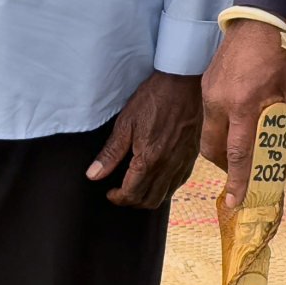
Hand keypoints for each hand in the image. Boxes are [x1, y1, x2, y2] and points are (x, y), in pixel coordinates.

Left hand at [91, 70, 203, 209]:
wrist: (183, 83)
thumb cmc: (153, 98)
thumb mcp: (126, 123)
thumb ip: (110, 153)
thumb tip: (94, 175)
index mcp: (150, 159)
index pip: (132, 193)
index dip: (118, 198)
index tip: (109, 192)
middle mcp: (168, 165)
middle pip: (149, 200)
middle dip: (131, 201)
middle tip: (120, 191)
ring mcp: (183, 162)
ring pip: (165, 195)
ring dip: (148, 197)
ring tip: (136, 185)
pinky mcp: (192, 156)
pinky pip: (178, 182)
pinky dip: (165, 187)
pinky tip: (156, 176)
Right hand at [200, 18, 285, 172]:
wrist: (257, 21)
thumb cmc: (280, 54)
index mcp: (243, 105)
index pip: (238, 152)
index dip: (237, 179)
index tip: (234, 201)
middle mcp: (220, 102)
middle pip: (212, 149)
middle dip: (224, 166)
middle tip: (242, 170)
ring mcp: (209, 93)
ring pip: (207, 134)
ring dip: (222, 146)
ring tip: (242, 145)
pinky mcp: (206, 85)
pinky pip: (209, 115)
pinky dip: (221, 126)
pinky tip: (238, 119)